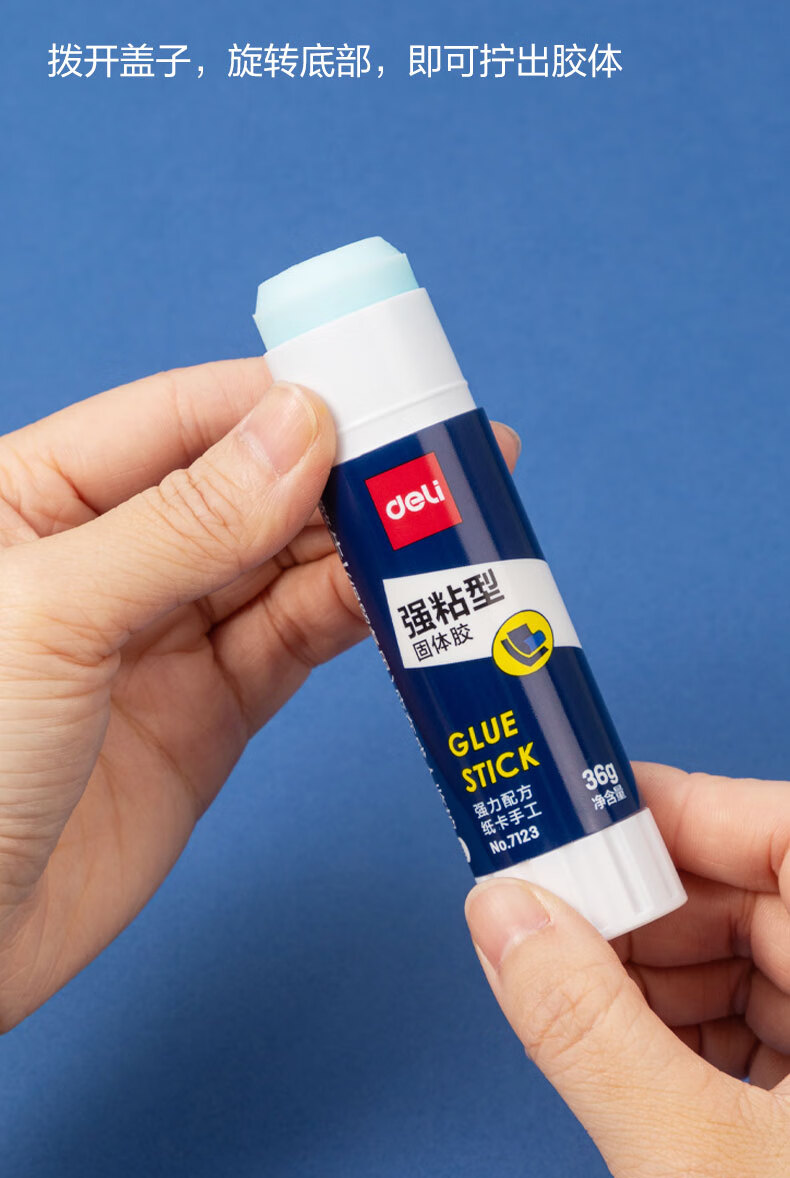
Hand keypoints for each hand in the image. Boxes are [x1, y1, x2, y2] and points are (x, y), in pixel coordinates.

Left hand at [0, 359, 519, 1027]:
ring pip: (281, 568)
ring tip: (442, 529)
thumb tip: (300, 431)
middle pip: (245, 489)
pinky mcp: (207, 717)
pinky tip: (400, 595)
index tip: (377, 392)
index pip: (178, 417)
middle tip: (443, 463)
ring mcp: (160, 640)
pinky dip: (350, 619)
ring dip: (359, 548)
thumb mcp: (53, 615)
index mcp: (33, 496)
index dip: (279, 402)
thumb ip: (180, 524)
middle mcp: (105, 558)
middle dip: (341, 475)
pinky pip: (291, 645)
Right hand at [465, 763, 789, 1177]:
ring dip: (654, 976)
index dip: (694, 811)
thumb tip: (507, 915)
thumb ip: (584, 1025)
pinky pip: (755, 1040)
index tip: (592, 809)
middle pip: (766, 907)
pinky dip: (679, 1036)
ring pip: (755, 972)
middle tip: (550, 905)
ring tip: (568, 987)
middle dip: (652, 907)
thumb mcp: (689, 1164)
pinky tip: (618, 1051)